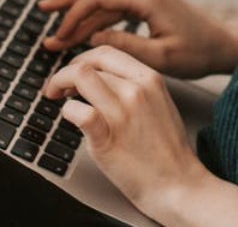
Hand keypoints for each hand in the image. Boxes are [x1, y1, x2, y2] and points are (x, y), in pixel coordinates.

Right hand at [38, 0, 237, 77]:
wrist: (224, 44)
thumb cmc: (196, 53)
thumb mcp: (160, 58)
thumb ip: (124, 46)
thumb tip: (92, 36)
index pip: (98, 0)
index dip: (73, 17)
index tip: (57, 37)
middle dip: (69, 6)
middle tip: (41, 13)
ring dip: (82, 4)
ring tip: (55, 12)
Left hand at [44, 45, 208, 214]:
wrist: (178, 184)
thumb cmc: (168, 150)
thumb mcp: (159, 103)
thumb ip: (135, 86)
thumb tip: (104, 78)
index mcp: (150, 79)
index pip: (107, 52)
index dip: (84, 58)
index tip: (75, 70)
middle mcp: (136, 90)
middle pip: (90, 63)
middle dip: (67, 71)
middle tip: (59, 85)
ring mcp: (122, 112)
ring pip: (81, 78)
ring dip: (61, 85)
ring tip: (59, 98)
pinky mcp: (108, 137)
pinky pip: (78, 111)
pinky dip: (67, 111)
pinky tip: (71, 118)